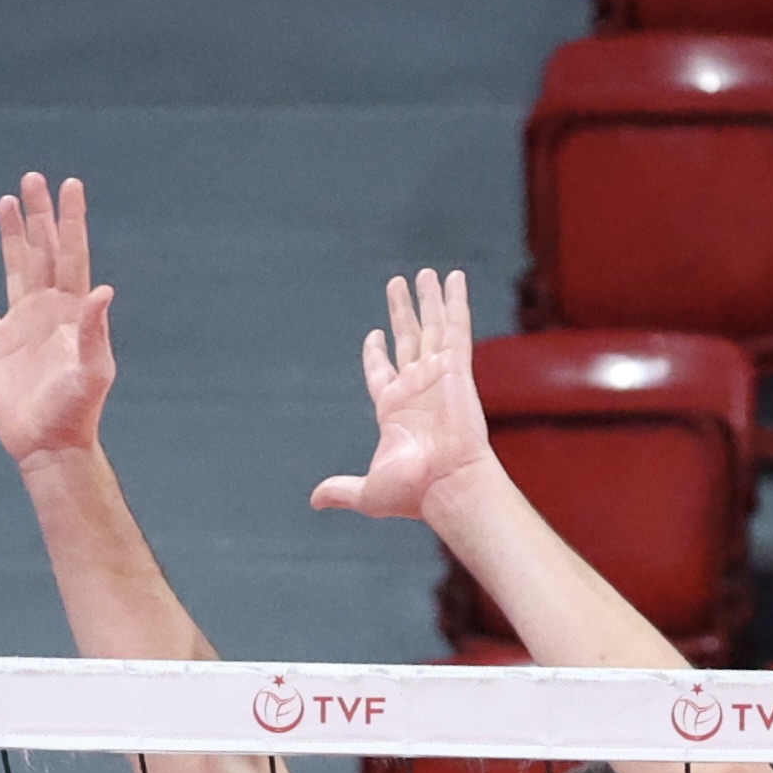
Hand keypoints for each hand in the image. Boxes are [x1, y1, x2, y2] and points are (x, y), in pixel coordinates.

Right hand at [0, 172, 118, 468]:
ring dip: (11, 237)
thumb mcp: (92, 371)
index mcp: (74, 310)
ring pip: (15, 269)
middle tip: (32, 178)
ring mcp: (22, 325)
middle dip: (38, 215)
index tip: (69, 185)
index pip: (73, 253)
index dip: (71, 219)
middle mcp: (49, 310)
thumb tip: (103, 290)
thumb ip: (95, 331)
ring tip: (6, 202)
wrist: (48, 445)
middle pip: (43, 251)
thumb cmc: (77, 411)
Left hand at [310, 267, 496, 525]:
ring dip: (427, 299)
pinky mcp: (457, 369)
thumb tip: (315, 500)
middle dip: (402, 313)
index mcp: (395, 411)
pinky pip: (456, 327)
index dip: (376, 353)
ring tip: (422, 273)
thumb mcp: (367, 492)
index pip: (383, 371)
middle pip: (408, 340)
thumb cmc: (413, 493)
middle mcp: (417, 388)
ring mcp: (438, 376)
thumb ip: (342, 489)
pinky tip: (454, 278)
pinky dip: (455, 301)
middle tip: (397, 284)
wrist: (446, 486)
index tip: (374, 334)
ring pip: (432, 327)